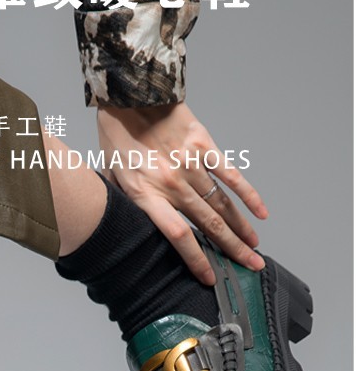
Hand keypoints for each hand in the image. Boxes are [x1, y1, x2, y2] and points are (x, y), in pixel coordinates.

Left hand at [97, 102, 267, 284]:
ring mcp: (189, 164)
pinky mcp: (202, 144)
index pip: (179, 237)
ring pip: (222, 204)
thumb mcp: (111, 179)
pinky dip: (247, 194)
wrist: (128, 93)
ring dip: (241, 229)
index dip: (197, 260)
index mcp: (147, 196)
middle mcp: (171, 184)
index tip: (211, 277)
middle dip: (231, 250)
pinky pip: (230, 174)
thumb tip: (132, 230)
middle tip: (250, 267)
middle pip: (209, 225)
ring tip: (254, 248)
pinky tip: (260, 212)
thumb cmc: (116, 137)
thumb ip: (127, 205)